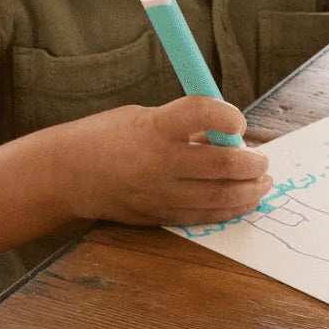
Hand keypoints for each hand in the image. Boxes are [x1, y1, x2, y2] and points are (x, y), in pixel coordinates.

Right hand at [54, 96, 270, 226]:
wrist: (64, 175)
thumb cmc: (108, 137)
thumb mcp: (145, 117)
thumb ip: (186, 126)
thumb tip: (229, 136)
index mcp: (153, 126)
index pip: (203, 113)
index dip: (229, 116)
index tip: (239, 121)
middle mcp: (157, 161)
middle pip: (221, 163)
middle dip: (252, 163)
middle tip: (263, 160)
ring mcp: (158, 193)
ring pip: (218, 195)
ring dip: (249, 190)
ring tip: (262, 183)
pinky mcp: (157, 215)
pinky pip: (203, 215)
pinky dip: (229, 209)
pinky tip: (244, 201)